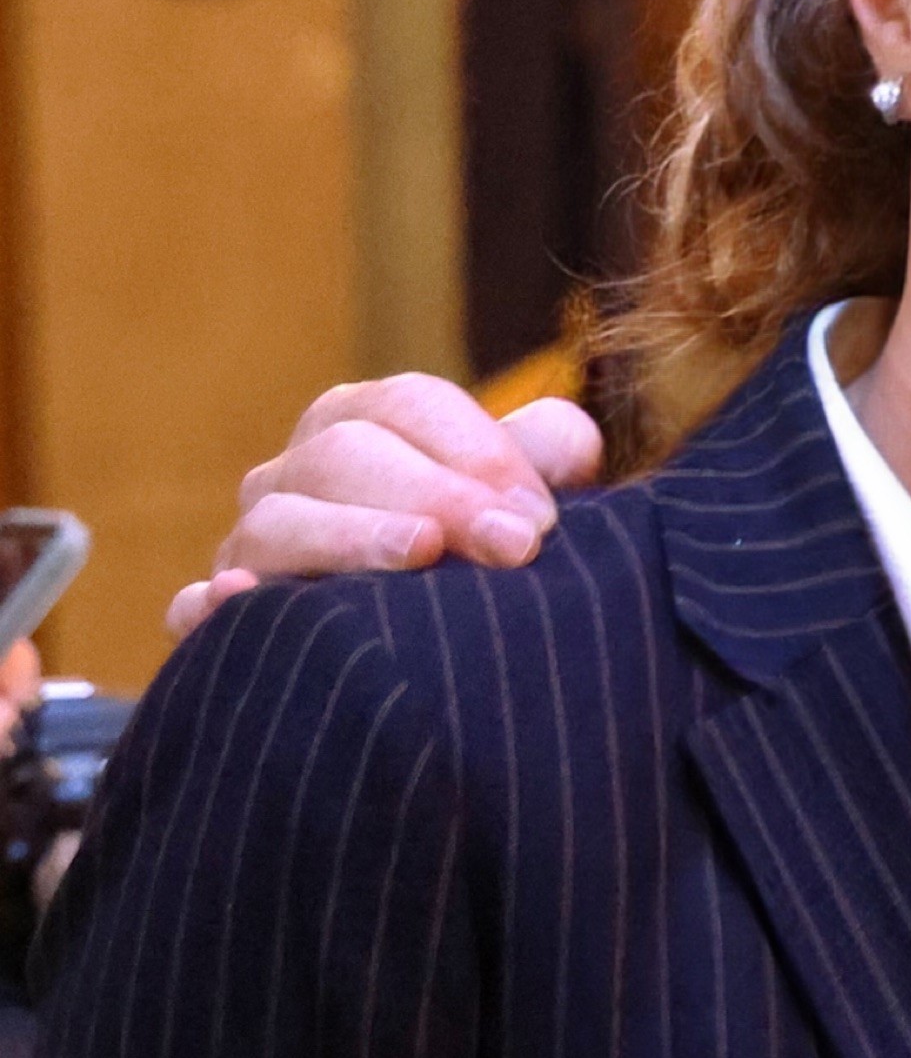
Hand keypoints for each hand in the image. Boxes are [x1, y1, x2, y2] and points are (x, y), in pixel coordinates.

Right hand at [163, 378, 606, 645]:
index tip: (543, 517)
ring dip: (348, 536)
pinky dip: (213, 605)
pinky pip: (193, 605)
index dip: (479, 450)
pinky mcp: (219, 616)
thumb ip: (546, 462)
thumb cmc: (485, 557)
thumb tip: (570, 446)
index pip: (409, 404)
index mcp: (369, 425)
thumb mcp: (523, 502)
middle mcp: (300, 472)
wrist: (436, 653)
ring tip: (418, 555)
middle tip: (514, 546)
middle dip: (435, 493)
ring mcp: (252, 542)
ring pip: (276, 521)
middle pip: (344, 453)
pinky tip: (238, 603)